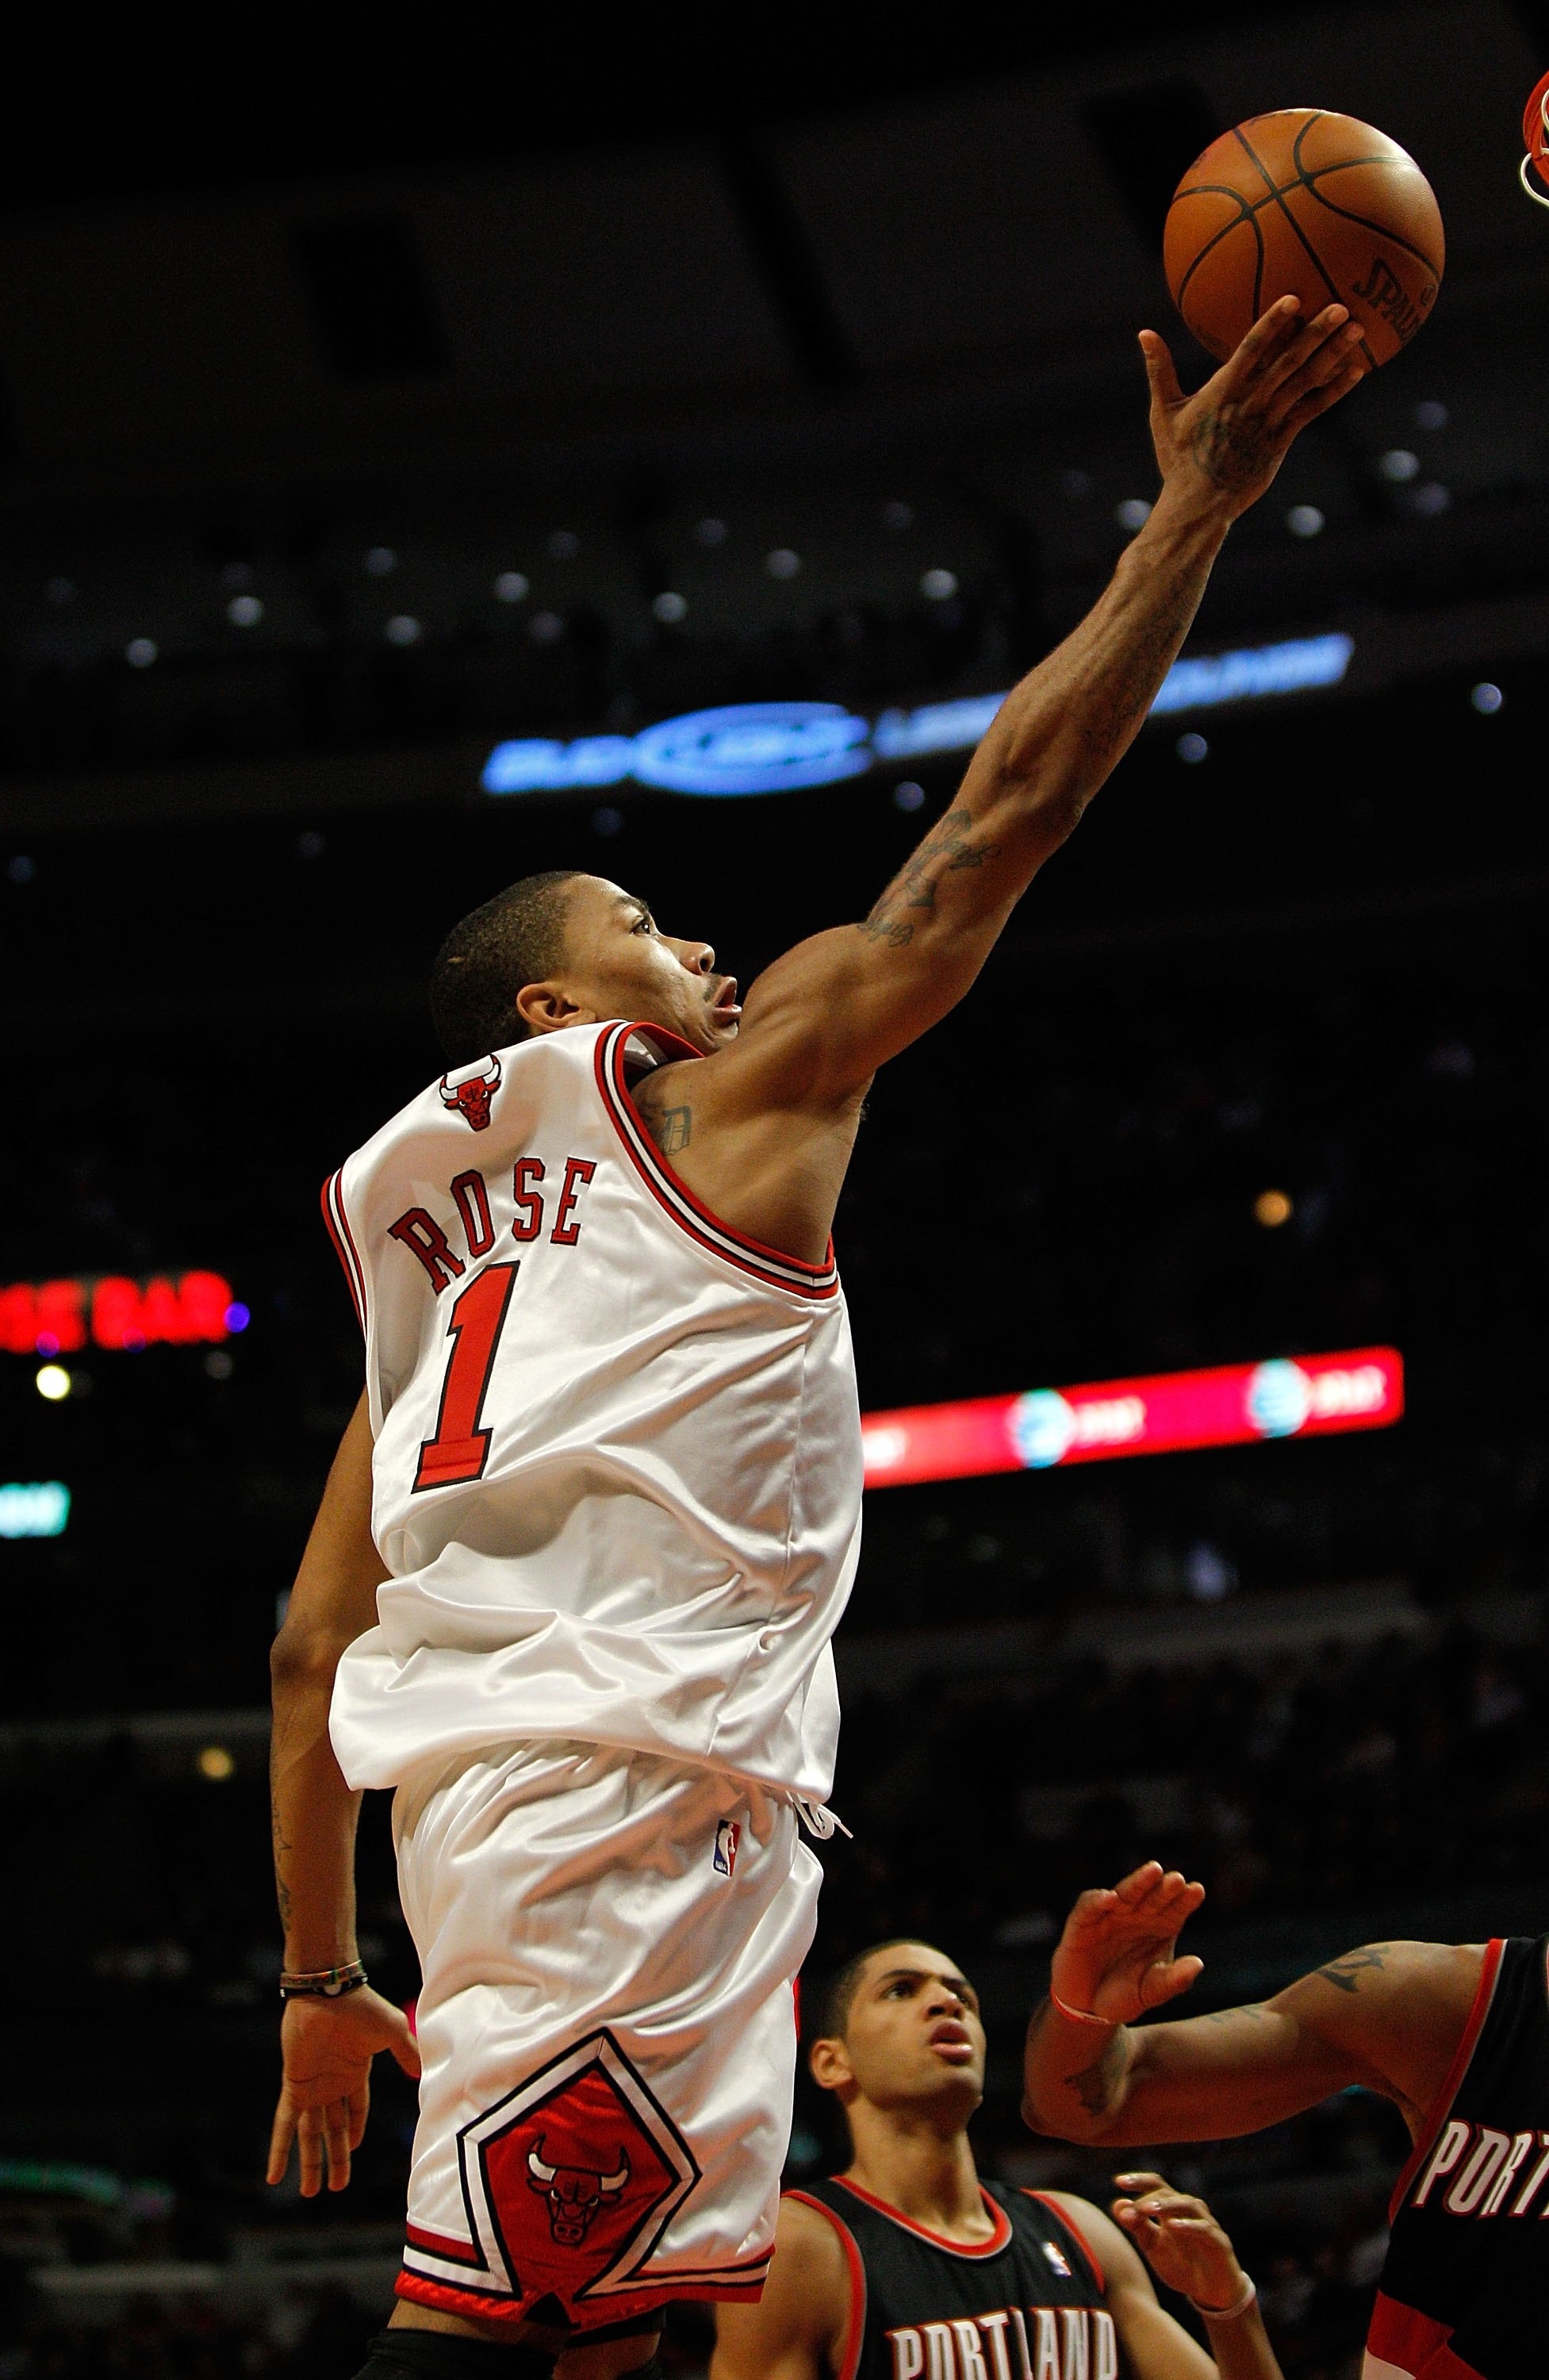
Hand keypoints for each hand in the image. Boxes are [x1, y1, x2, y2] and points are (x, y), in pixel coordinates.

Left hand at [266, 1985, 420, 2196]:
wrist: (327, 1991)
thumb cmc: (361, 2007)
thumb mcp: (392, 2030)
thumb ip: (405, 2051)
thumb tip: (421, 2074)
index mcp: (355, 2074)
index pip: (355, 2113)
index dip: (354, 2133)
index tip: (353, 2151)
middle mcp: (332, 2085)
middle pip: (334, 2132)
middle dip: (335, 2160)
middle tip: (336, 2188)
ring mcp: (312, 2087)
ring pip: (311, 2135)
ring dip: (310, 2163)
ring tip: (309, 2193)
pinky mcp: (294, 2086)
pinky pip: (284, 2124)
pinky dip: (279, 2149)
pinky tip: (273, 2174)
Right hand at [1049, 1860, 1204, 2023]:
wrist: (1088, 2010)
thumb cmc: (1125, 1996)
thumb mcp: (1152, 1992)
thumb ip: (1174, 1980)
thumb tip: (1198, 1963)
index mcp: (1161, 1927)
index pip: (1176, 1908)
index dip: (1186, 1900)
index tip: (1197, 1891)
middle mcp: (1137, 1915)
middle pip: (1153, 1896)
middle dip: (1164, 1887)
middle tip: (1177, 1879)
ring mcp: (1110, 1915)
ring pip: (1125, 1893)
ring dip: (1138, 1882)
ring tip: (1153, 1871)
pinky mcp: (1083, 1922)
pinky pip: (1090, 1906)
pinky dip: (1098, 1900)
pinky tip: (1111, 1898)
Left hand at [1110, 2171, 1248, 2312]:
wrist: (1211, 2293)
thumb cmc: (1181, 2265)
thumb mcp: (1154, 2247)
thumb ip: (1137, 2227)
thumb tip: (1118, 2205)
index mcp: (1173, 2209)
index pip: (1156, 2186)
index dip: (1139, 2181)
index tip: (1118, 2182)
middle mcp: (1190, 2211)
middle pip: (1170, 2193)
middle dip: (1150, 2197)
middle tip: (1134, 2206)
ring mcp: (1207, 2225)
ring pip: (1189, 2205)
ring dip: (1167, 2205)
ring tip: (1147, 2209)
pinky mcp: (1220, 2243)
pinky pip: (1205, 2229)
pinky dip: (1189, 2225)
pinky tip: (1173, 2226)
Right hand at [1142, 295, 1366, 521]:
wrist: (1199, 504)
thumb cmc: (1179, 457)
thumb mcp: (1163, 413)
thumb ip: (1159, 370)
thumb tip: (1143, 333)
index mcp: (1221, 392)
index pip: (1250, 351)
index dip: (1273, 324)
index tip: (1294, 299)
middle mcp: (1249, 404)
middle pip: (1288, 363)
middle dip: (1315, 334)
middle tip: (1342, 307)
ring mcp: (1268, 423)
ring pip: (1305, 382)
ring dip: (1332, 354)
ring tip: (1357, 328)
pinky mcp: (1282, 441)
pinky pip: (1313, 410)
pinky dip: (1335, 390)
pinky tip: (1357, 369)